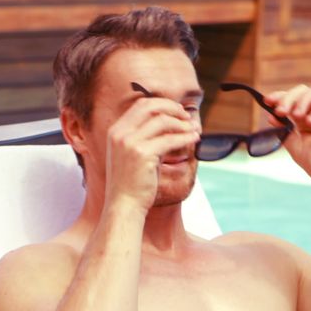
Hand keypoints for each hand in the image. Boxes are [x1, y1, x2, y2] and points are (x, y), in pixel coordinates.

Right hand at [104, 96, 199, 212]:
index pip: (141, 105)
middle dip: (173, 109)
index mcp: (116, 130)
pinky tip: (194, 139)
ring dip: (182, 124)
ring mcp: (130, 143)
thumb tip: (170, 122)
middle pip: (151, 107)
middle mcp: (120, 133)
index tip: (177, 112)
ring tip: (194, 129)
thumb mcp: (132, 153)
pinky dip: (185, 137)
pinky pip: (170, 140)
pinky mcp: (143, 155)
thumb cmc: (131, 182)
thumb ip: (145, 136)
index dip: (162, 105)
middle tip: (187, 117)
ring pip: (163, 121)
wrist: (124, 205)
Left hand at [265, 84, 310, 192]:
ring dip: (304, 100)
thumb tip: (271, 115)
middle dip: (290, 97)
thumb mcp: (297, 147)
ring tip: (296, 115)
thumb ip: (285, 131)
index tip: (267, 101)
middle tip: (281, 110)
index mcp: (307, 118)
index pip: (293, 100)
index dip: (280, 97)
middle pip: (305, 91)